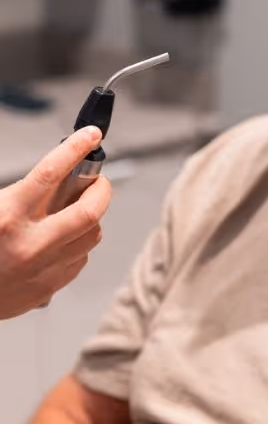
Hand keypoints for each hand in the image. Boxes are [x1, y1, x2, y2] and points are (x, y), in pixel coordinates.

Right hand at [0, 127, 111, 319]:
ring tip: (80, 210)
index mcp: (7, 216)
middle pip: (89, 211)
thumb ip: (20, 193)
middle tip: (100, 181)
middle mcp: (30, 243)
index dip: (75, 149)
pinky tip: (64, 239)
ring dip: (92, 217)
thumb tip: (59, 176)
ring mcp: (43, 269)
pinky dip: (79, 243)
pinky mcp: (49, 288)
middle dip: (102, 190)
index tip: (91, 136)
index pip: (50, 174)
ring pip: (92, 235)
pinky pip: (80, 259)